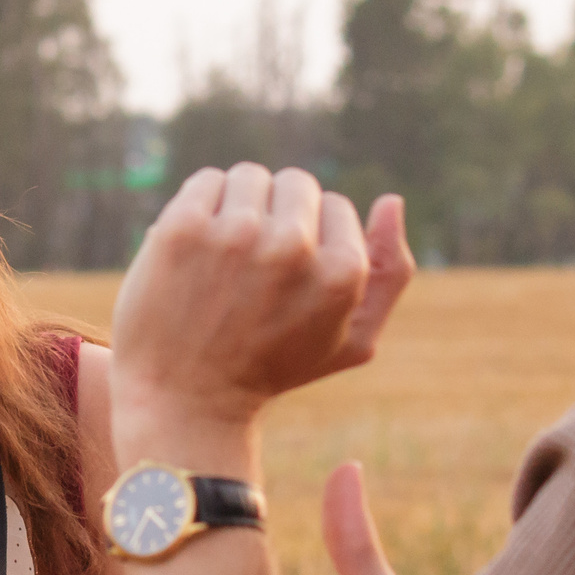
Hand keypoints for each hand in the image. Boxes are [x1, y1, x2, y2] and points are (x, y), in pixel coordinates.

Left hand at [110, 166, 414, 438]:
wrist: (187, 398)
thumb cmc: (274, 368)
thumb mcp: (351, 340)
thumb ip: (391, 274)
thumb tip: (391, 200)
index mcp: (341, 272)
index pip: (336, 206)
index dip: (314, 240)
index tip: (288, 280)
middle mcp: (291, 247)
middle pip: (295, 183)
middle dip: (278, 214)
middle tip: (255, 268)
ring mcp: (234, 234)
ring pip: (249, 176)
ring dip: (239, 206)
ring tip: (225, 258)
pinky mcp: (183, 228)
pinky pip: (206, 182)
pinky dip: (202, 207)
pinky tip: (197, 250)